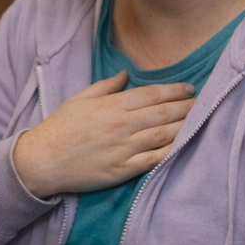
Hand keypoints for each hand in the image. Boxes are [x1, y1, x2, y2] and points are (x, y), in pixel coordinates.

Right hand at [13, 71, 195, 198]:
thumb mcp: (80, 99)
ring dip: (185, 126)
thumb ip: (106, 86)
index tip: (189, 88)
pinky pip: (153, 160)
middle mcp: (120, 125)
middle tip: (202, 103)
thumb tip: (126, 74)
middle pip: (163, 113)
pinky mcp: (122, 170)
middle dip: (186, 106)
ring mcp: (122, 149)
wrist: (42, 160)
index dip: (174, 90)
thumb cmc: (60, 128)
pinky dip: (171, 151)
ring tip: (200, 120)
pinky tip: (184, 145)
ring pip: (163, 134)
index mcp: (111, 106)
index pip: (151, 94)